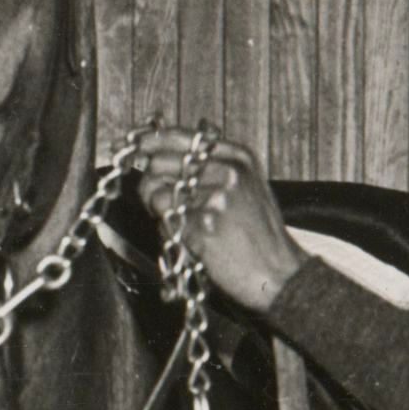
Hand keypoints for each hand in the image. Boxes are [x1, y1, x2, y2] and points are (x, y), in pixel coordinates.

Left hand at [129, 126, 303, 313]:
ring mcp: (214, 197)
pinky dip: (170, 234)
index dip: (148, 141)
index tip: (128, 145)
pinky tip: (192, 241)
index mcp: (237, 156)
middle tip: (154, 201)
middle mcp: (226, 170)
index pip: (179, 137)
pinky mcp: (201, 225)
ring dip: (157, 212)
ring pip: (156, 194)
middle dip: (149, 184)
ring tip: (181, 225)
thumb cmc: (260, 235)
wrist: (280, 273)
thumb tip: (158, 158)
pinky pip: (164, 223)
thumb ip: (210, 169)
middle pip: (159, 163)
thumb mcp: (246, 187)